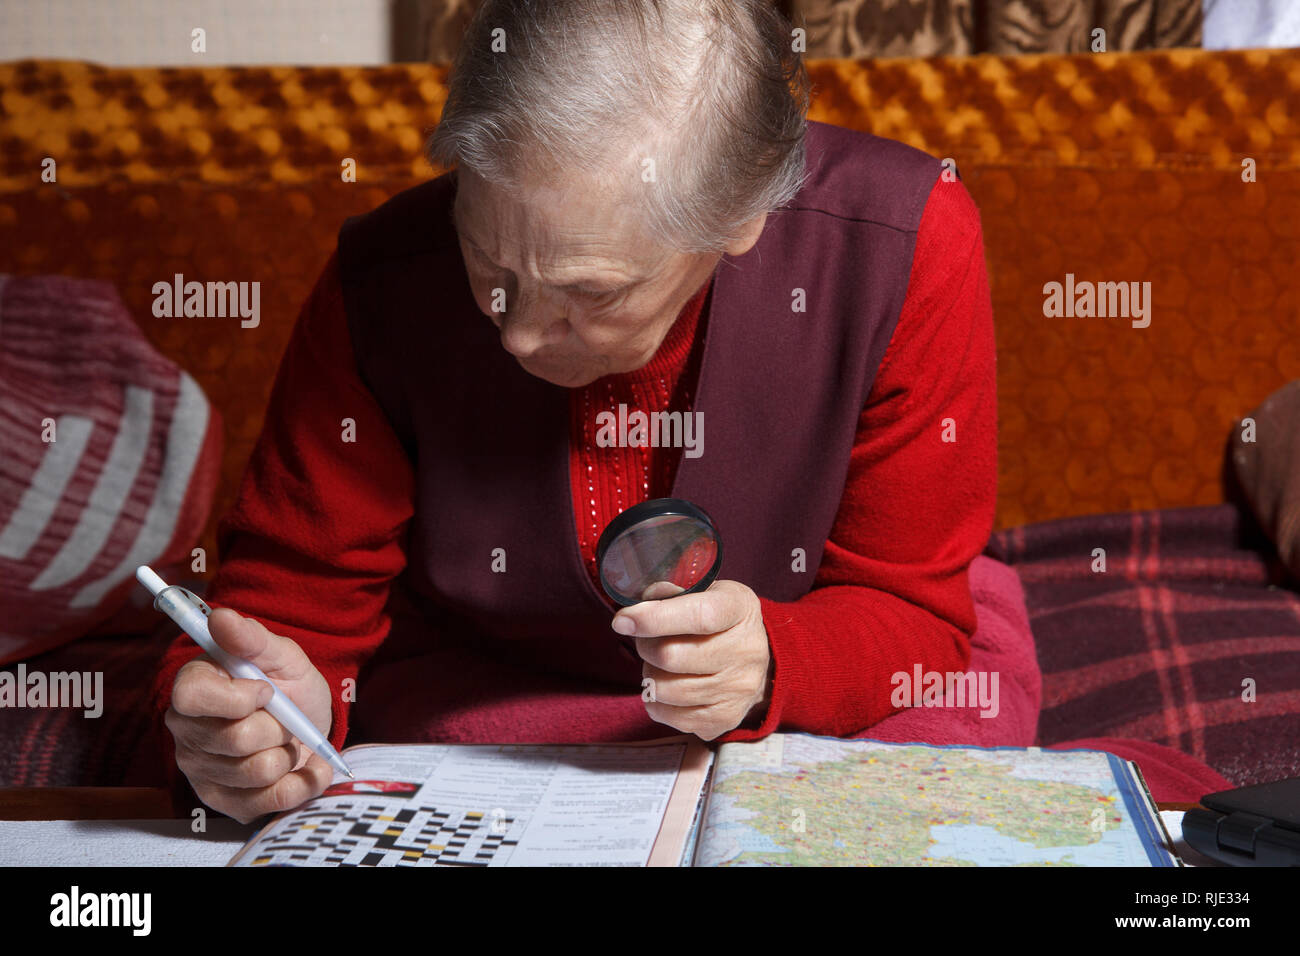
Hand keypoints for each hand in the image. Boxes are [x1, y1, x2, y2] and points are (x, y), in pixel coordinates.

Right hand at [164, 608, 334, 824]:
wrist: (308, 723)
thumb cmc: (288, 685)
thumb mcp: (281, 655)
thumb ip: (253, 638)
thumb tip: (220, 616)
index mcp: (193, 687)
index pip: (191, 696)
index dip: (239, 697)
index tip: (267, 690)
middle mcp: (187, 731)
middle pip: (237, 739)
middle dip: (280, 726)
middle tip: (286, 717)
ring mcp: (201, 770)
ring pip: (258, 772)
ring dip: (290, 753)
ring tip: (288, 740)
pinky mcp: (223, 802)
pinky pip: (268, 802)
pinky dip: (301, 784)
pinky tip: (305, 767)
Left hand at [613, 579, 772, 740]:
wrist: (755, 662)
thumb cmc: (720, 622)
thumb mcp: (705, 593)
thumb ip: (671, 594)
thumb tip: (636, 610)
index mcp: (740, 608)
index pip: (698, 616)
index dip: (655, 618)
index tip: (622, 621)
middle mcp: (746, 650)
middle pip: (672, 657)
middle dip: (645, 648)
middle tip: (646, 642)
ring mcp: (738, 688)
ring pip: (667, 690)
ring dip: (650, 677)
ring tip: (659, 666)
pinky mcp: (726, 718)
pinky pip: (672, 717)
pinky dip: (657, 703)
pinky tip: (666, 688)